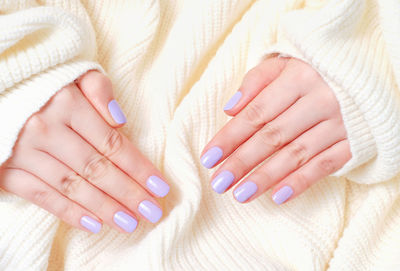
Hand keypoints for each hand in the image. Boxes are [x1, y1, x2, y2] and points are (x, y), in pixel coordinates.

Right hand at [0, 71, 169, 233]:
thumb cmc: (44, 85)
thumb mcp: (74, 75)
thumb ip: (99, 90)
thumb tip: (120, 121)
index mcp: (67, 104)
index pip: (112, 144)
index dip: (139, 168)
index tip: (160, 187)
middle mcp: (46, 130)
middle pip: (97, 169)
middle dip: (129, 194)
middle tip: (152, 212)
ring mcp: (24, 153)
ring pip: (73, 187)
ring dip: (105, 208)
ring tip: (130, 223)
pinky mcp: (7, 171)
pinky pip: (41, 196)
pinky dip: (68, 213)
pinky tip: (94, 224)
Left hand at [200, 57, 350, 203]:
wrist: (365, 75)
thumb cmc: (312, 72)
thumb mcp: (284, 65)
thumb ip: (255, 82)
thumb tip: (230, 109)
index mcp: (298, 77)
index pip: (256, 113)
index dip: (230, 137)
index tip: (209, 157)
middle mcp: (320, 100)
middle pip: (273, 136)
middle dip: (242, 161)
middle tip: (218, 183)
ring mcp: (339, 123)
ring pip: (296, 155)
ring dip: (265, 177)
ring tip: (239, 194)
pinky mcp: (353, 142)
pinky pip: (325, 166)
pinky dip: (300, 182)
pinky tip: (277, 196)